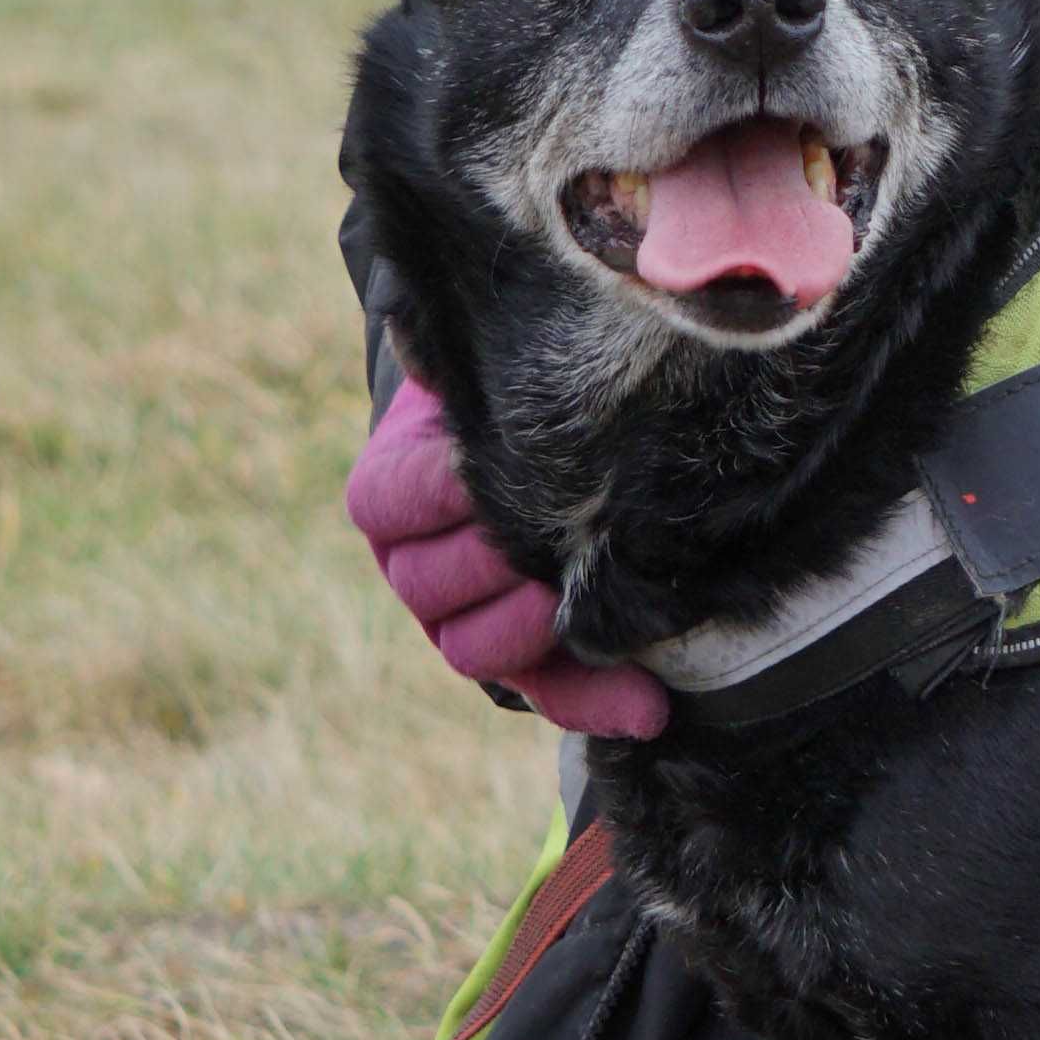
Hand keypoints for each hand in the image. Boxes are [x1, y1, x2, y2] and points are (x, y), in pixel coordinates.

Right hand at [345, 373, 668, 741]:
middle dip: (495, 557)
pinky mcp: (527, 662)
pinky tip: (650, 707)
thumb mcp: (478, 369)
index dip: (439, 488)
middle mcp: (416, 567)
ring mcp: (464, 621)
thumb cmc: (514, 396)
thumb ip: (457, 357)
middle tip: (551, 529)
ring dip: (536, 629)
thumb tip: (433, 332)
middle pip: (427, 588)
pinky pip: (550, 695)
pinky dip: (598, 703)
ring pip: (472, 650)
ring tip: (592, 593)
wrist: (548, 437)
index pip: (389, 503)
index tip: (483, 464)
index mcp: (390, 492)